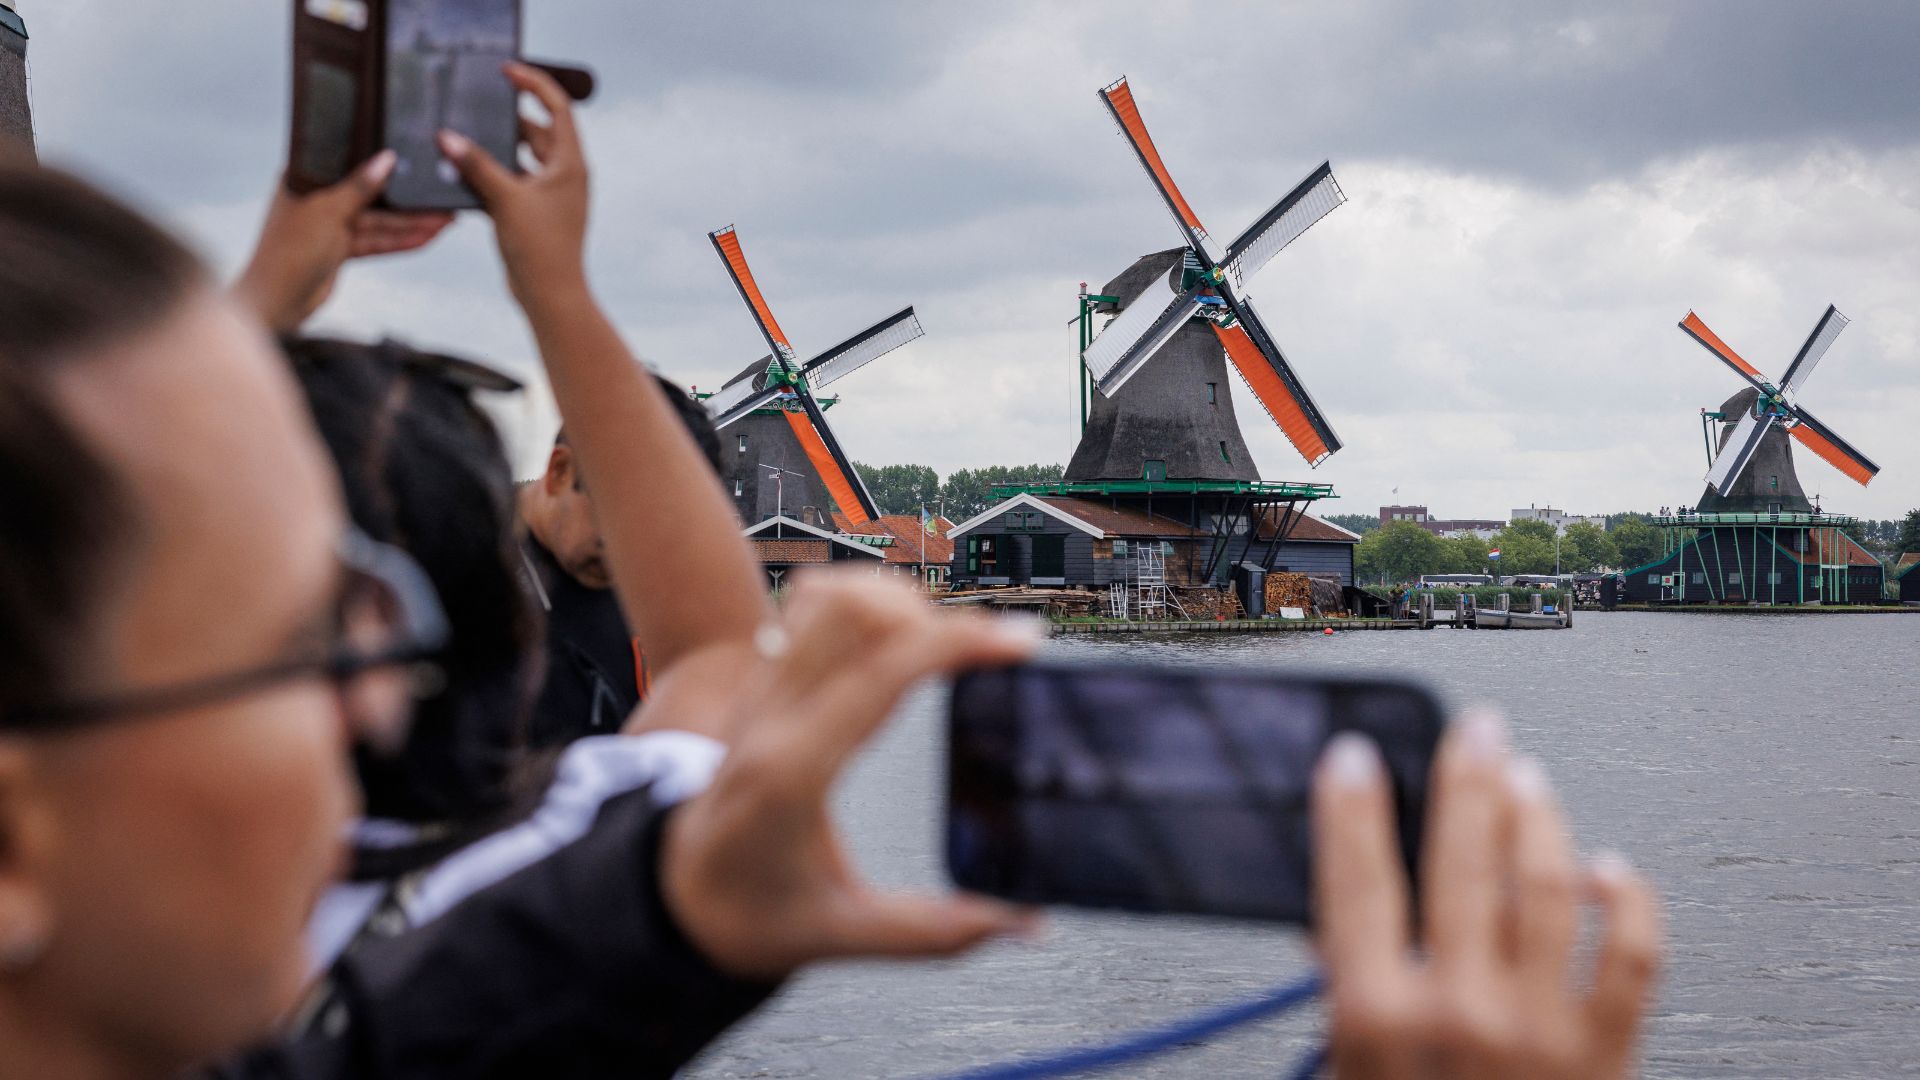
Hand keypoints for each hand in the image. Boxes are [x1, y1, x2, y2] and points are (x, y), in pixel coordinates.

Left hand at [233, 152, 452, 331]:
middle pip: (372, 197)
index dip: (386, 167)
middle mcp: (319, 199)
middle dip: (407, 202)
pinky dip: (400, 242)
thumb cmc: (288, 253)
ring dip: (411, 224)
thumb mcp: (327, 212)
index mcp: (306, 179)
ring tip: (445, 221)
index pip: (352, 167)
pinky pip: (376, 242)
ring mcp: (331, 226)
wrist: (276, 303)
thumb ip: (359, 186)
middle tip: (440, 199)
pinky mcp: (340, 249)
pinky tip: (426, 238)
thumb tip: (386, 159)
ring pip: (379, 222)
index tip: (417, 164)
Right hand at [437, 62, 588, 308]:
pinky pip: (513, 181)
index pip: (557, 108)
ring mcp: (552, 194)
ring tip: (465, 136)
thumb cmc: (541, 249)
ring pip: (522, 158)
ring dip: (496, 148)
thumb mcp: (505, 199)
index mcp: (570, 163)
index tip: (506, 71)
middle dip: (507, 119)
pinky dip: (493, 174)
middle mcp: (565, 175)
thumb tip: (447, 137)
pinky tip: (465, 172)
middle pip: (537, 131)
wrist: (551, 295)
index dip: (533, 84)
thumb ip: (476, 165)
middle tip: (476, 106)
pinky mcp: (536, 212)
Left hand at [660, 572, 1041, 980]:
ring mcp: (760, 693)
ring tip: (944, 642)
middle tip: (989, 652)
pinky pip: (808, 608)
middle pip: (853, 611)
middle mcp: (770, 718)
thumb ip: (937, 931)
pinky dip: (861, 600)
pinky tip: (896, 634)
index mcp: (792, 772)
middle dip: (936, 616)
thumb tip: (1026, 924)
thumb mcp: (841, 935)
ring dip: (898, 601)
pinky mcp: (762, 684)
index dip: (956, 644)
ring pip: (828, 596)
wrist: (674, 899)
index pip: (881, 673)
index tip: (1019, 640)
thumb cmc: (748, 916)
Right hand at [1312, 713, 1661, 1078]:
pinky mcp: (1604, 1055)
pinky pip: (1634, 959)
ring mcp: (1538, 1030)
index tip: (1354, 756)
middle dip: (1466, 779)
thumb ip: (1342, 998)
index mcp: (1375, 1018)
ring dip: (1539, 820)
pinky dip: (1630, 904)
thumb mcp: (1341, 1076)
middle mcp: (1459, 1013)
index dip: (1352, 806)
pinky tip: (1615, 871)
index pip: (1356, 881)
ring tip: (1530, 780)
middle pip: (1462, 860)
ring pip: (1547, 886)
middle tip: (1475, 729)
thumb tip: (1331, 929)